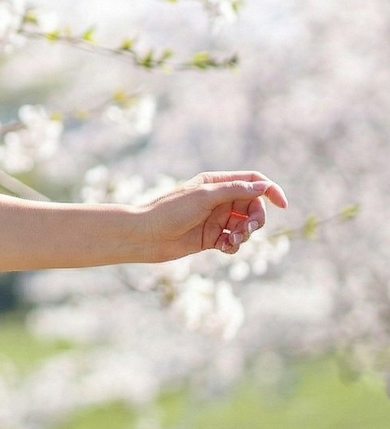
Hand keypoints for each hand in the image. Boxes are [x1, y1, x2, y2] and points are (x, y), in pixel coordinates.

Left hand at [137, 170, 288, 260]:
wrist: (146, 236)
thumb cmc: (170, 211)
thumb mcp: (205, 197)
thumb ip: (235, 191)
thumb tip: (263, 186)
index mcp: (216, 183)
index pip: (252, 181)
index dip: (269, 190)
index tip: (282, 205)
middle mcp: (218, 200)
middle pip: (253, 206)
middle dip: (256, 219)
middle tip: (247, 230)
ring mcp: (215, 219)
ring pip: (246, 226)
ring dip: (246, 234)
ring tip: (233, 240)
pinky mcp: (211, 238)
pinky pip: (234, 241)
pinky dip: (234, 245)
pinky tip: (224, 247)